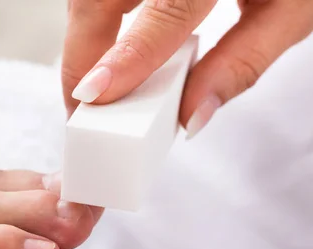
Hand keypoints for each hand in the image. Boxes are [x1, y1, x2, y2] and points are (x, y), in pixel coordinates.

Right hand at [63, 0, 312, 136]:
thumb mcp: (292, 8)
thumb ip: (243, 61)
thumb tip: (193, 114)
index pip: (165, 11)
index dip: (126, 56)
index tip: (96, 96)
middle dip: (81, 55)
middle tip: (83, 107)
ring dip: (83, 38)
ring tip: (92, 81)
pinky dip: (93, 18)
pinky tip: (102, 45)